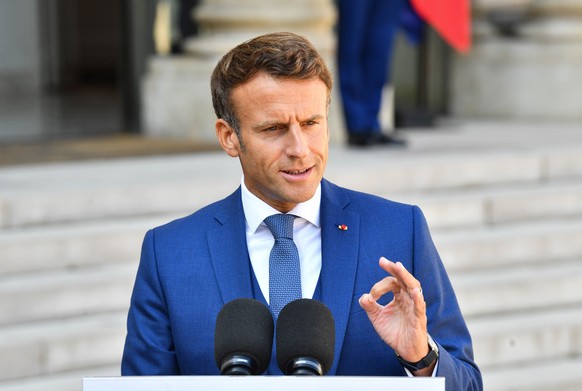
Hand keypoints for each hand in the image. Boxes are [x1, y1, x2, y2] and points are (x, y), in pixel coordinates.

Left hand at [359, 257, 432, 374]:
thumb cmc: (394, 331)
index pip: (392, 282)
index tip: (372, 295)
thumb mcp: (377, 317)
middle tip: (384, 261)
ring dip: (405, 277)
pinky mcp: (419, 318)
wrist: (405, 350)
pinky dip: (417, 298)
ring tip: (398, 267)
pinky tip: (412, 290)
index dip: (379, 286)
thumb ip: (369, 306)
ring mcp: (415, 307)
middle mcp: (408, 298)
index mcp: (399, 296)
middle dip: (395, 269)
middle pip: (404, 279)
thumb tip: (363, 297)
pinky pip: (419, 306)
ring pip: (413, 288)